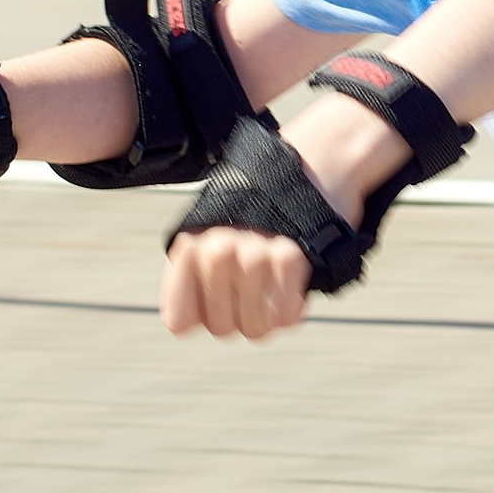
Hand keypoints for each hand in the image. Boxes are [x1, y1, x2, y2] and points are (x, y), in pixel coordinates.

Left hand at [157, 91, 391, 339]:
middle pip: (221, 328)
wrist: (315, 165)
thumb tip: (183, 324)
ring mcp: (253, 256)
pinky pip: (287, 316)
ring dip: (269, 315)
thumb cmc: (263, 203)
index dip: (200, 319)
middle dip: (240, 317)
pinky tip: (294, 286)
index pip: (178, 320)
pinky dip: (293, 309)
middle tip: (254, 290)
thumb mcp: (214, 228)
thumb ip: (195, 272)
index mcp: (190, 244)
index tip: (216, 304)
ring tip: (275, 286)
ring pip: (255, 328)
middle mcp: (216, 251)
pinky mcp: (291, 259)